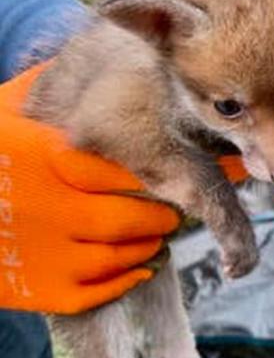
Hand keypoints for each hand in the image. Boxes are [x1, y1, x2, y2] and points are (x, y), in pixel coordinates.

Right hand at [0, 65, 179, 313]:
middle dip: (160, 216)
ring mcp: (43, 254)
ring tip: (160, 236)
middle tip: (174, 211)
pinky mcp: (37, 289)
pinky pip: (94, 293)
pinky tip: (141, 268)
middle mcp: (48, 208)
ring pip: (116, 257)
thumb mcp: (5, 110)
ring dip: (147, 247)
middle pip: (127, 218)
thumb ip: (49, 89)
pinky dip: (124, 282)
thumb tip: (96, 64)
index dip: (155, 173)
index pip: (121, 168)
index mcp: (45, 159)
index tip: (172, 173)